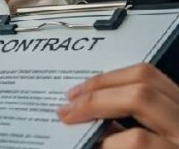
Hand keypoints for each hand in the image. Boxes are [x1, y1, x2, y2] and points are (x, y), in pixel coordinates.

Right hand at [58, 63, 178, 147]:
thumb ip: (126, 148)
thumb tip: (93, 138)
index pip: (138, 140)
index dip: (104, 142)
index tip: (81, 144)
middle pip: (140, 97)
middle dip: (96, 101)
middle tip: (66, 112)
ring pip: (146, 76)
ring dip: (104, 81)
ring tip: (77, 94)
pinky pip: (153, 77)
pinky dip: (121, 78)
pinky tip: (102, 89)